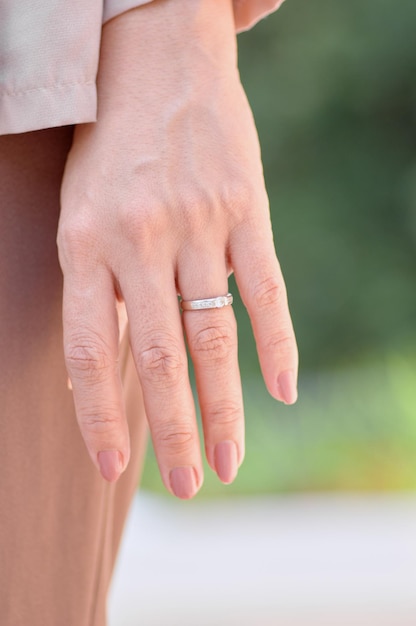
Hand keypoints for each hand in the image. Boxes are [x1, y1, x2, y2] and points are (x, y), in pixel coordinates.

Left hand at [57, 0, 297, 497]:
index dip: (100, 415)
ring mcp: (199, 222)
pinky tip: (282, 391)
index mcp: (84, 243)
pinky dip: (278, 344)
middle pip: (162, 356)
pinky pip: (265, 288)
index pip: (91, 350)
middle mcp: (140, 238)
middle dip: (175, 430)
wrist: (155, 61)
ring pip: (215, 335)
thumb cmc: (109, 150)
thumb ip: (105, 289)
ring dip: (225, 406)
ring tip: (231, 459)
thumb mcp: (83, 215)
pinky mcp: (246, 208)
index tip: (114, 468)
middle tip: (191, 484)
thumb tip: (120, 367)